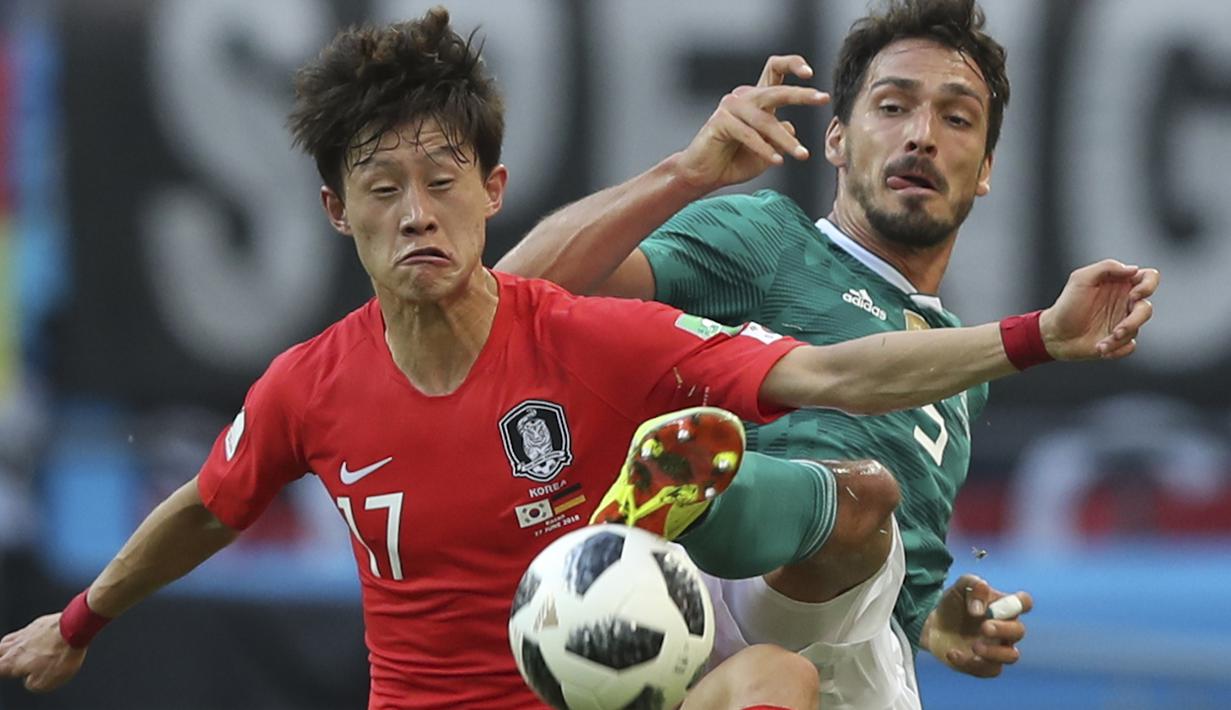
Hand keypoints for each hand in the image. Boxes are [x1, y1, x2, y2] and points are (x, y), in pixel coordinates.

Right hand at [0, 614, 86, 691]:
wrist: (75, 628)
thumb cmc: (61, 654)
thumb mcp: (45, 683)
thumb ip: (32, 684)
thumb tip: (31, 680)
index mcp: (13, 661)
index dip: (2, 671)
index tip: (6, 672)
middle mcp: (16, 645)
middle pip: (0, 651)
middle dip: (1, 658)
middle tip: (5, 662)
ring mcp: (28, 631)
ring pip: (10, 639)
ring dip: (10, 646)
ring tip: (15, 652)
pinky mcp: (40, 623)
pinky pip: (28, 630)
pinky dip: (27, 636)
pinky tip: (35, 639)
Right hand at [674, 54, 829, 190]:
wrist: (704, 175)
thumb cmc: (735, 161)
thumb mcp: (769, 150)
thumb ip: (781, 137)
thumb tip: (791, 128)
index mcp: (757, 99)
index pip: (775, 70)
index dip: (793, 65)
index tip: (811, 75)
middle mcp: (744, 98)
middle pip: (776, 89)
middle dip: (801, 94)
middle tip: (823, 98)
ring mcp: (731, 107)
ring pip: (766, 120)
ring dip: (786, 140)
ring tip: (801, 155)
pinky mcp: (720, 121)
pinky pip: (749, 135)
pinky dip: (765, 149)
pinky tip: (777, 161)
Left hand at [921, 574, 1031, 677]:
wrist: (932, 626)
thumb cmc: (952, 605)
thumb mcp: (958, 588)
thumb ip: (972, 584)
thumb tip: (983, 594)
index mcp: (1004, 607)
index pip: (1024, 603)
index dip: (1020, 603)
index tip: (1000, 606)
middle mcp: (1006, 629)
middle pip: (1019, 631)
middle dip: (1003, 629)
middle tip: (984, 627)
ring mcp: (997, 649)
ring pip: (1011, 656)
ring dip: (995, 652)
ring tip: (974, 646)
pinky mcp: (984, 666)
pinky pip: (986, 670)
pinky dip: (969, 663)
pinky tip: (952, 653)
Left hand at [1039, 260, 1159, 360]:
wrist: (1053, 333)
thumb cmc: (1067, 304)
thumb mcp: (1081, 278)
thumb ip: (1107, 267)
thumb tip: (1133, 269)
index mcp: (1120, 285)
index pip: (1149, 278)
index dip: (1149, 285)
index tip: (1133, 295)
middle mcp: (1125, 303)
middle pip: (1147, 309)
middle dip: (1134, 321)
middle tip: (1117, 330)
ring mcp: (1122, 322)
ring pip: (1137, 330)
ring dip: (1120, 338)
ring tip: (1102, 344)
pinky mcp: (1118, 341)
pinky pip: (1129, 347)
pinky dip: (1118, 350)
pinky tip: (1101, 349)